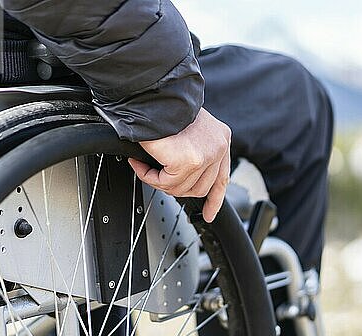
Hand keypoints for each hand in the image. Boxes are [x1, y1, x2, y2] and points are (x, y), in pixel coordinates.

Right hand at [128, 108, 230, 222]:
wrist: (150, 97)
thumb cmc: (161, 107)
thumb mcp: (187, 130)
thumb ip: (192, 152)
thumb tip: (181, 176)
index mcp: (220, 138)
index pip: (221, 178)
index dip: (214, 199)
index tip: (208, 213)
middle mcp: (218, 146)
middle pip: (200, 188)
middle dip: (176, 189)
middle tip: (155, 177)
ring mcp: (206, 155)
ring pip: (180, 188)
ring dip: (159, 180)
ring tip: (145, 165)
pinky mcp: (188, 162)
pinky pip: (165, 183)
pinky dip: (149, 176)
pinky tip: (140, 163)